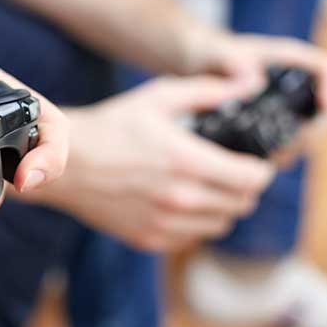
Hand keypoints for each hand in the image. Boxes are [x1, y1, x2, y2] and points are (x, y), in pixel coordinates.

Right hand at [20, 77, 275, 251]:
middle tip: (230, 173)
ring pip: (220, 225)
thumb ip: (206, 92)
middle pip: (242, 204)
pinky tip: (180, 203)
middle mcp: (181, 198)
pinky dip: (195, 224)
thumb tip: (245, 87)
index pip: (253, 179)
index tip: (253, 163)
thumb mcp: (157, 98)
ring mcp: (165, 223)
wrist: (65, 163)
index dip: (261, 170)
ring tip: (206, 188)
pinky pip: (192, 238)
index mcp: (188, 161)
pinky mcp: (149, 238)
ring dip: (221, 207)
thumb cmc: (110, 127)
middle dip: (243, 188)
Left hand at [187, 32, 326, 159]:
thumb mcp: (215, 53)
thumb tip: (253, 81)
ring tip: (265, 158)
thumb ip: (230, 60)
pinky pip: (288, 146)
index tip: (326, 105)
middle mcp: (296, 85)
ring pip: (308, 135)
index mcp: (289, 60)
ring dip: (292, 150)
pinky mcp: (275, 127)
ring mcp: (288, 108)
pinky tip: (254, 163)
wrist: (199, 67)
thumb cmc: (211, 53)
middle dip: (310, 133)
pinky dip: (276, 156)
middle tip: (283, 146)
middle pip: (324, 112)